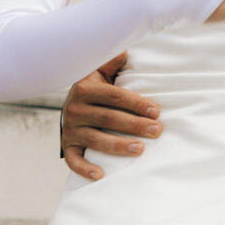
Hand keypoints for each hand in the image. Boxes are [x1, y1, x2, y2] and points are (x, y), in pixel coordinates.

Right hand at [61, 53, 161, 180]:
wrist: (71, 104)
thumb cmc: (96, 87)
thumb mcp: (101, 70)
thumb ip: (114, 60)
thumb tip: (129, 48)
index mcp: (85, 88)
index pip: (114, 96)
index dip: (136, 103)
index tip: (156, 111)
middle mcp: (74, 108)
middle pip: (108, 118)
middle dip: (135, 125)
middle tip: (157, 130)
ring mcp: (70, 129)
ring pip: (95, 140)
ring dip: (118, 146)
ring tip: (140, 150)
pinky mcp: (66, 146)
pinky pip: (74, 160)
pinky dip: (85, 169)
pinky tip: (101, 175)